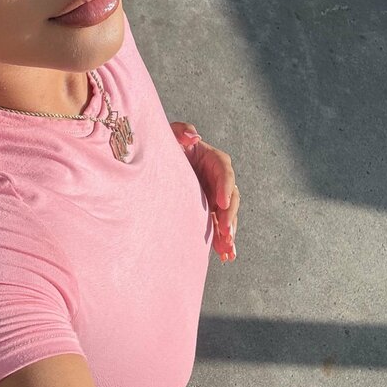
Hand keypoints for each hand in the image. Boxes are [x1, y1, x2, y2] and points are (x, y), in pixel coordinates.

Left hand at [170, 122, 239, 263]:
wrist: (155, 163)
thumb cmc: (164, 145)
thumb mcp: (169, 134)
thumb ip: (180, 131)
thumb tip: (194, 137)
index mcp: (213, 159)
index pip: (225, 172)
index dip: (225, 187)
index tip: (221, 202)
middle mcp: (218, 179)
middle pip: (230, 197)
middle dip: (229, 216)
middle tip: (226, 233)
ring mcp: (214, 196)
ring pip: (227, 215)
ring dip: (229, 233)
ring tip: (227, 249)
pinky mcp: (208, 211)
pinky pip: (219, 226)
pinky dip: (223, 240)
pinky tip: (226, 255)